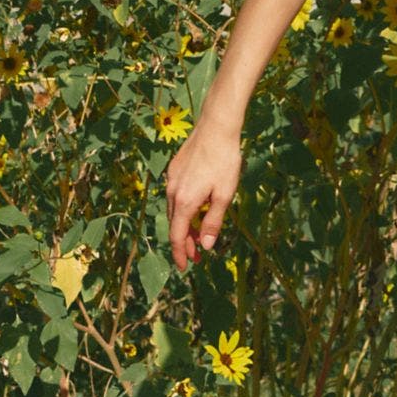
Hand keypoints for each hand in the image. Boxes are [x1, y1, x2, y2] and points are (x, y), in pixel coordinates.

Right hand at [166, 119, 242, 269]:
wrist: (216, 127)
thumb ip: (213, 222)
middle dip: (185, 243)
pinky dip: (184, 210)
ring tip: (199, 235)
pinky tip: (197, 209)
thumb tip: (205, 246)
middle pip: (175, 225)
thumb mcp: (224, 195)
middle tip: (198, 256)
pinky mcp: (174, 170)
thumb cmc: (225, 161)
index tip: (184, 268)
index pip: (177, 237)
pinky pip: (176, 197)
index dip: (180, 254)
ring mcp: (172, 180)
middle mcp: (173, 192)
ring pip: (174, 211)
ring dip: (185, 226)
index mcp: (184, 202)